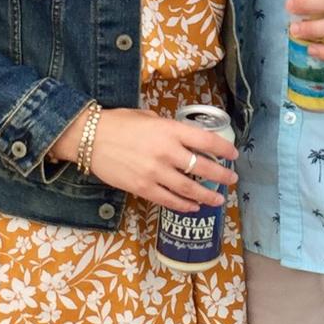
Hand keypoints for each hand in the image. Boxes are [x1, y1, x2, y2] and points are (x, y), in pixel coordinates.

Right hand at [88, 108, 236, 214]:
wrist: (89, 138)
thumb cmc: (119, 123)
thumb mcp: (149, 118)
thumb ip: (169, 130)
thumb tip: (186, 140)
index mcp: (170, 130)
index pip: (207, 141)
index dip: (224, 149)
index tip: (234, 155)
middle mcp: (167, 152)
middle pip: (203, 168)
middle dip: (221, 176)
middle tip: (232, 180)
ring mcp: (155, 173)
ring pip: (189, 189)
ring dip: (207, 196)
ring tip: (218, 199)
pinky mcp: (143, 188)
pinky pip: (169, 200)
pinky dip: (184, 205)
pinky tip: (194, 206)